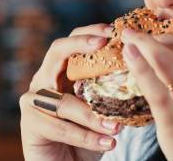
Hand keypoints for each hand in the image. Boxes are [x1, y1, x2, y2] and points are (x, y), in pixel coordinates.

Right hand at [19, 24, 122, 160]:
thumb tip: (142, 69)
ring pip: (65, 101)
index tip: (112, 31)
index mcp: (61, 71)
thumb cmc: (90, 135)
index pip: (73, 41)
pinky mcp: (30, 124)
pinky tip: (109, 142)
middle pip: (57, 51)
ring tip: (117, 126)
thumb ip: (113, 88)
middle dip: (81, 45)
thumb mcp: (104, 107)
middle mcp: (44, 80)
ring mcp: (33, 101)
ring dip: (93, 115)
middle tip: (105, 45)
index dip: (90, 32)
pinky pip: (61, 127)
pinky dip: (87, 136)